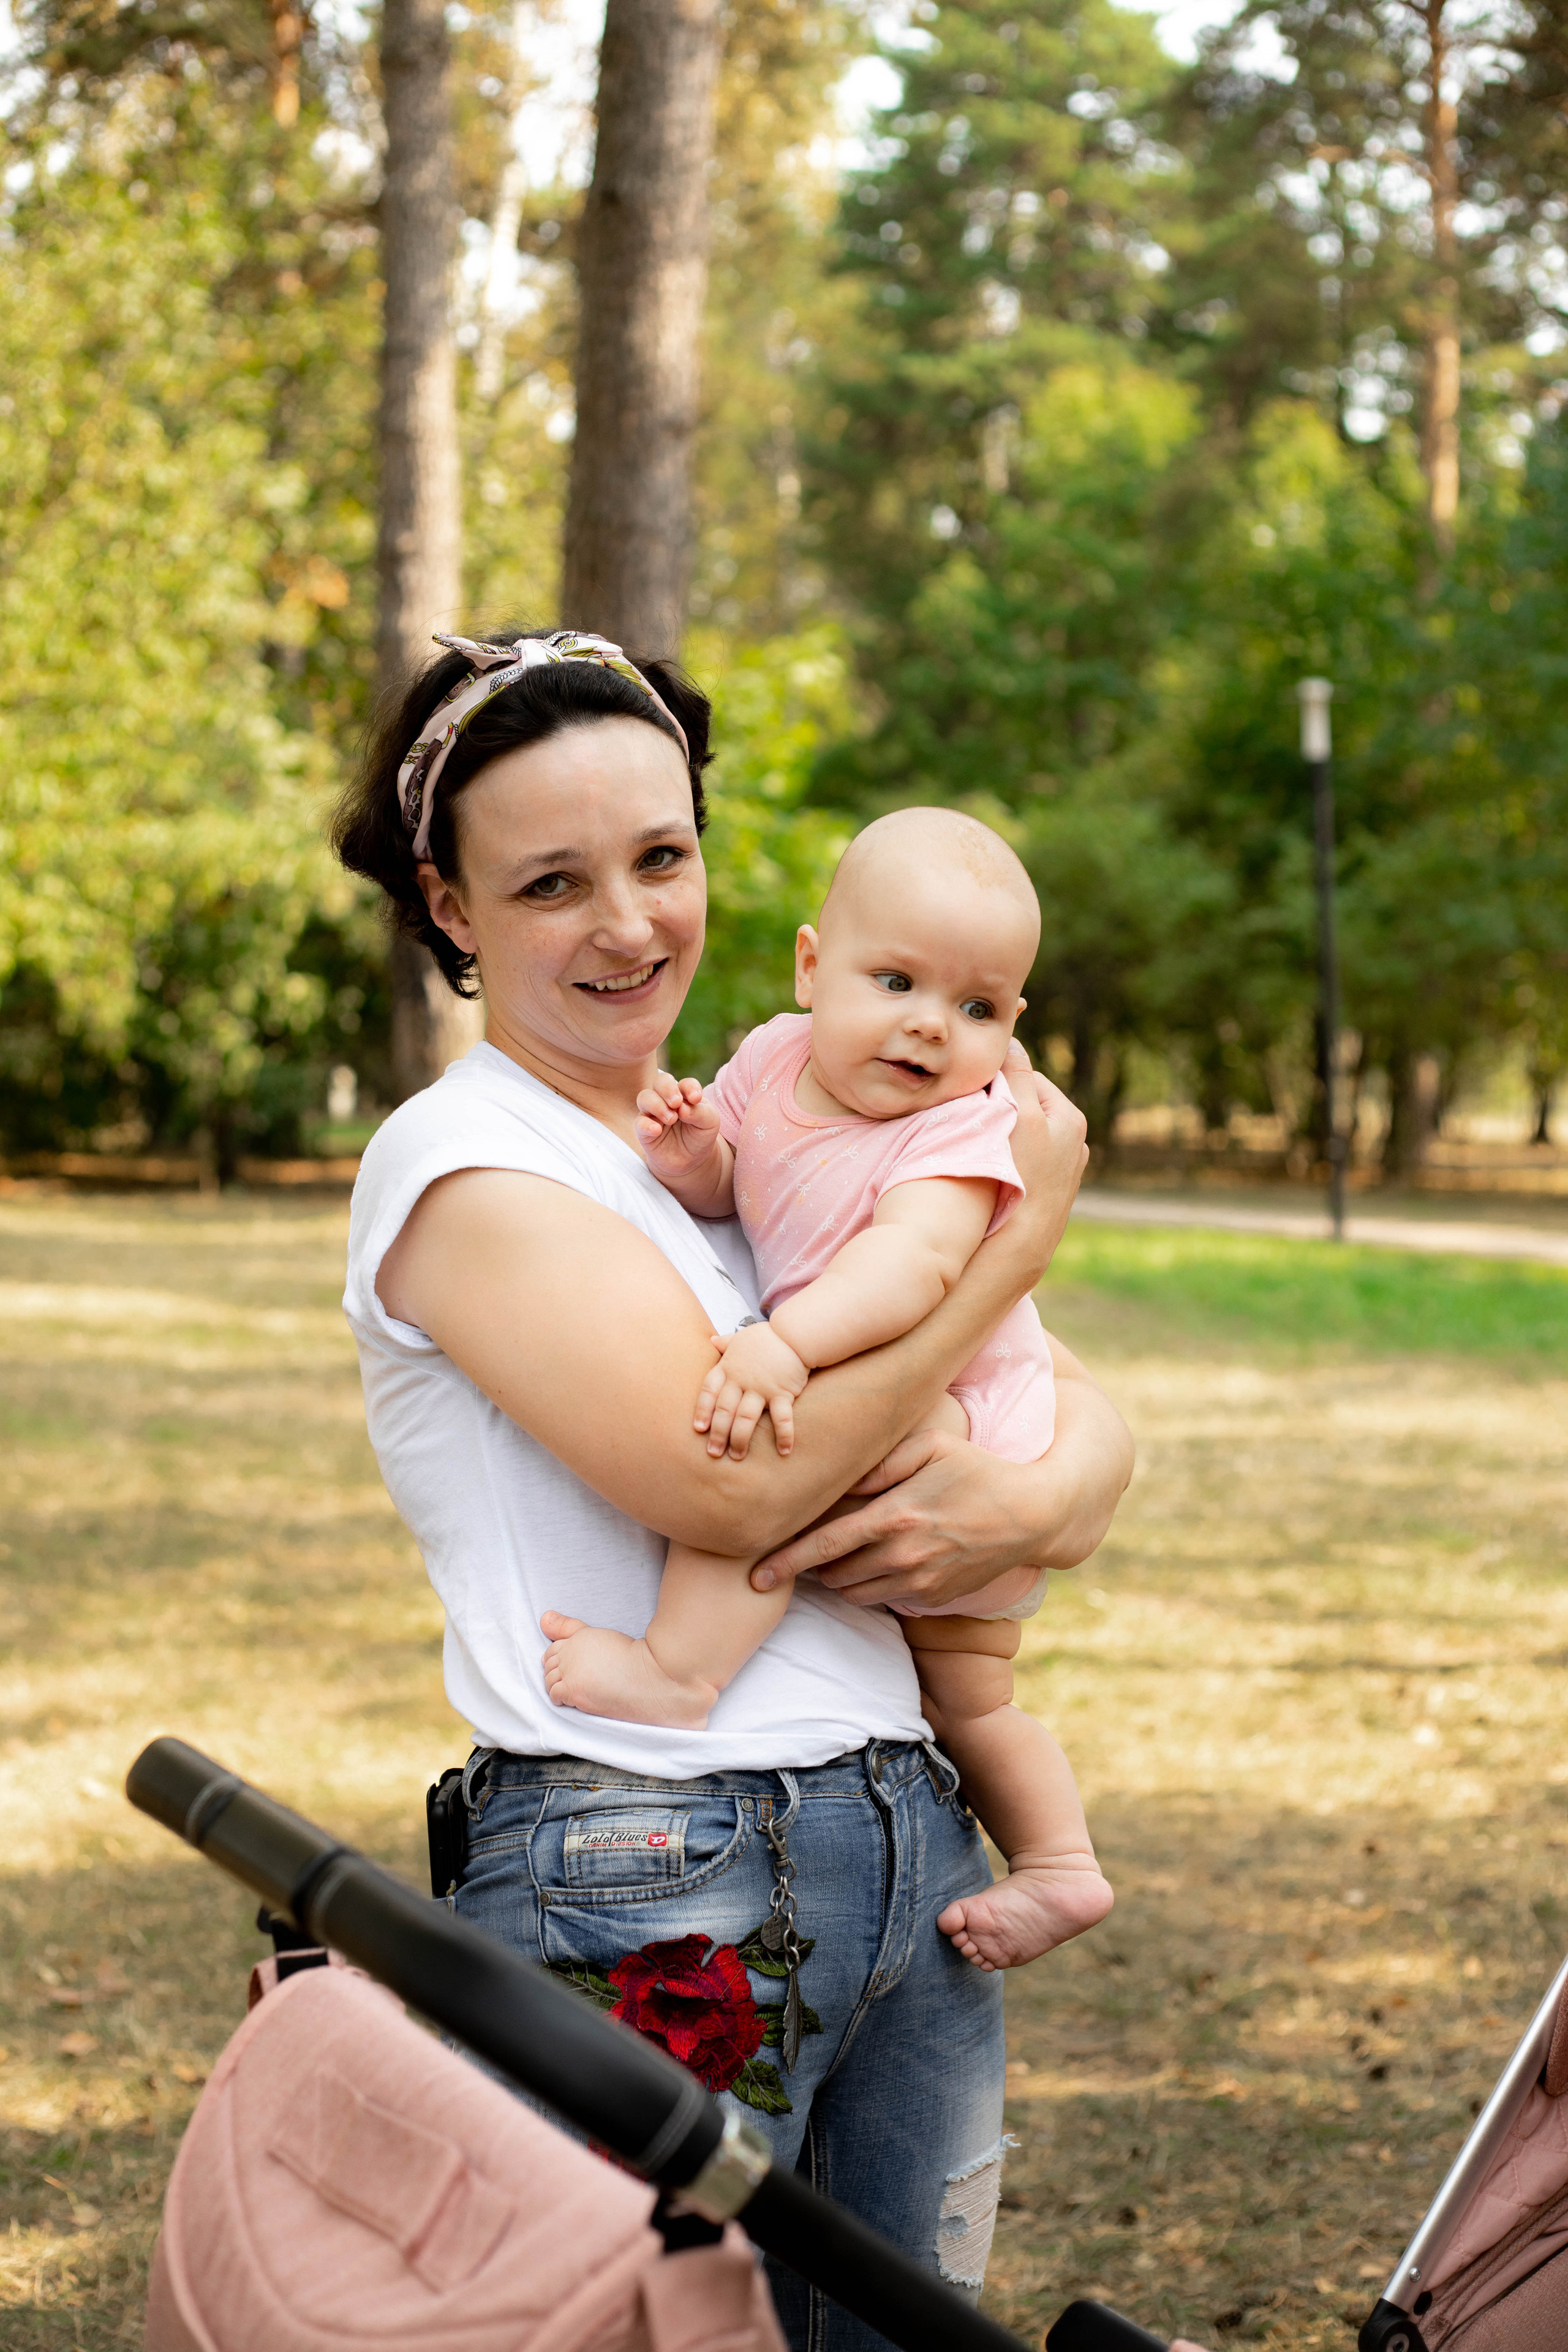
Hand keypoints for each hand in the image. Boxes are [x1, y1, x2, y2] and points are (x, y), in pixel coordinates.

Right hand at [636, 1072, 722, 1179]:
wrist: (690, 1161)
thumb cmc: (699, 1137)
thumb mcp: (709, 1125)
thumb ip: (701, 1113)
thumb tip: (682, 1108)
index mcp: (685, 1095)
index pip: (686, 1084)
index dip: (690, 1087)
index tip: (696, 1099)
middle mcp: (666, 1100)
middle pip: (661, 1081)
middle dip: (668, 1089)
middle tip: (676, 1103)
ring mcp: (653, 1113)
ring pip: (645, 1097)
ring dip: (657, 1105)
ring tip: (671, 1119)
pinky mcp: (644, 1130)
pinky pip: (639, 1123)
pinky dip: (646, 1124)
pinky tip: (656, 1130)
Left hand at [697, 1322, 810, 1460]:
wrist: (794, 1333)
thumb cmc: (767, 1337)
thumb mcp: (741, 1337)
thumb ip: (726, 1343)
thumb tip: (712, 1340)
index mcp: (728, 1367)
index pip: (709, 1391)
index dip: (702, 1410)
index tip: (699, 1429)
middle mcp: (741, 1380)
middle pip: (724, 1410)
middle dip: (717, 1433)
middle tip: (714, 1453)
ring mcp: (761, 1387)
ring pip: (746, 1418)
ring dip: (740, 1439)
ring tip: (737, 1457)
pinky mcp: (782, 1393)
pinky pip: (781, 1417)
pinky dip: (784, 1435)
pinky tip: (784, 1451)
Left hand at [750, 1427, 1030, 1601]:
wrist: (1031, 1515)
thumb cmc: (977, 1469)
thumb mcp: (931, 1446)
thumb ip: (879, 1461)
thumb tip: (839, 1478)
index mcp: (895, 1517)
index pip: (825, 1546)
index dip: (785, 1563)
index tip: (755, 1576)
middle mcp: (903, 1556)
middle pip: (834, 1575)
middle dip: (809, 1569)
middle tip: (792, 1558)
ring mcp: (920, 1582)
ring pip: (855, 1594)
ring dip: (837, 1580)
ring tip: (832, 1560)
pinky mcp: (934, 1598)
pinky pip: (885, 1600)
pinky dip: (869, 1587)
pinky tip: (874, 1565)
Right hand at [994, 1041, 1087, 1279]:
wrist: (1024, 1239)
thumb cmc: (1023, 1174)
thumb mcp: (1021, 1115)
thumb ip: (1017, 1077)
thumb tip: (1013, 1042)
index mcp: (1071, 1118)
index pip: (1030, 1080)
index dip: (1001, 1080)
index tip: (975, 1088)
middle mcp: (1074, 1142)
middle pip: (1027, 1106)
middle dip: (1002, 1106)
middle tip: (973, 1114)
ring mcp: (1062, 1167)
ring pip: (1023, 1133)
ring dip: (1002, 1131)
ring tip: (979, 1140)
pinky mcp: (1047, 1188)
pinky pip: (1022, 1157)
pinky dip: (1006, 1155)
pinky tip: (990, 1165)